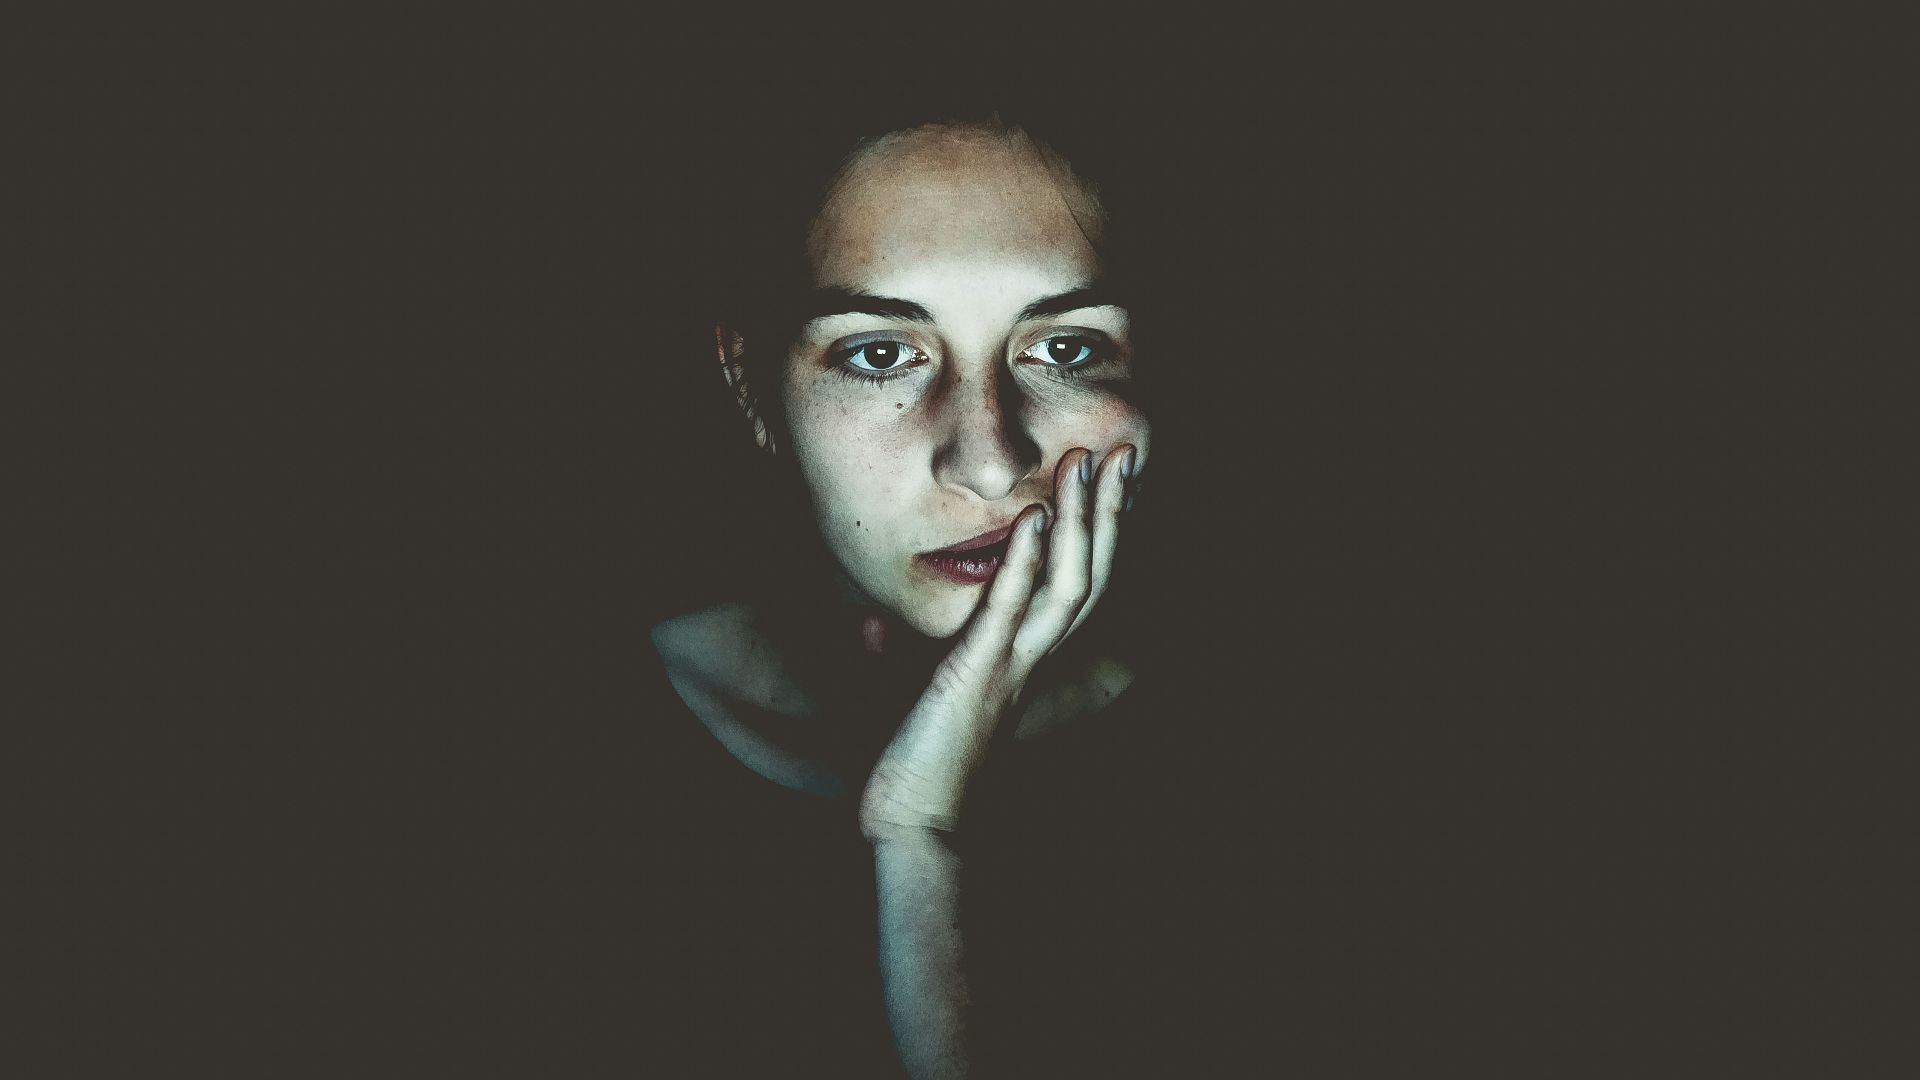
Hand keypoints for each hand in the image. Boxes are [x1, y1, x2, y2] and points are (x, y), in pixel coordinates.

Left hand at [858, 444, 1136, 842]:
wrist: (911, 827)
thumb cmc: (909, 771)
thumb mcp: (898, 700)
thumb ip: (894, 658)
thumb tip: (873, 627)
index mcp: (1018, 661)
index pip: (1068, 586)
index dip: (1092, 536)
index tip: (1103, 484)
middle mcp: (1029, 659)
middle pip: (1087, 574)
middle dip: (1108, 513)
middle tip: (1126, 455)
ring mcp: (1009, 665)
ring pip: (1066, 584)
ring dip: (1081, 522)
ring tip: (1092, 466)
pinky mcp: (977, 674)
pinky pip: (1008, 610)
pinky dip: (1022, 562)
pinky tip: (1035, 517)